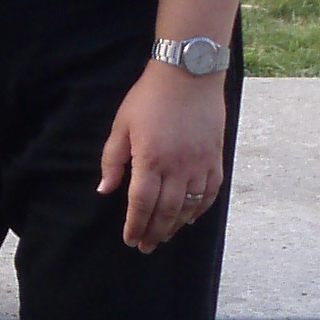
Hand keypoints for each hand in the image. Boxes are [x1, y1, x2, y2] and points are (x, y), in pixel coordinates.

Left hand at [98, 63, 226, 252]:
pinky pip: (210, 192)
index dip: (134, 225)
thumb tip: (105, 190)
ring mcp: (199, 163)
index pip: (140, 203)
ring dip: (175, 226)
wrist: (188, 73)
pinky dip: (200, 209)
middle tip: (146, 246)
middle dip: (154, 232)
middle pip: (165, 211)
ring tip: (164, 236)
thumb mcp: (122, 125)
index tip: (130, 240)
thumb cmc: (150, 97)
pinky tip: (190, 218)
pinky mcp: (215, 158)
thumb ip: (112, 160)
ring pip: (188, 206)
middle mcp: (177, 166)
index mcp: (150, 159)